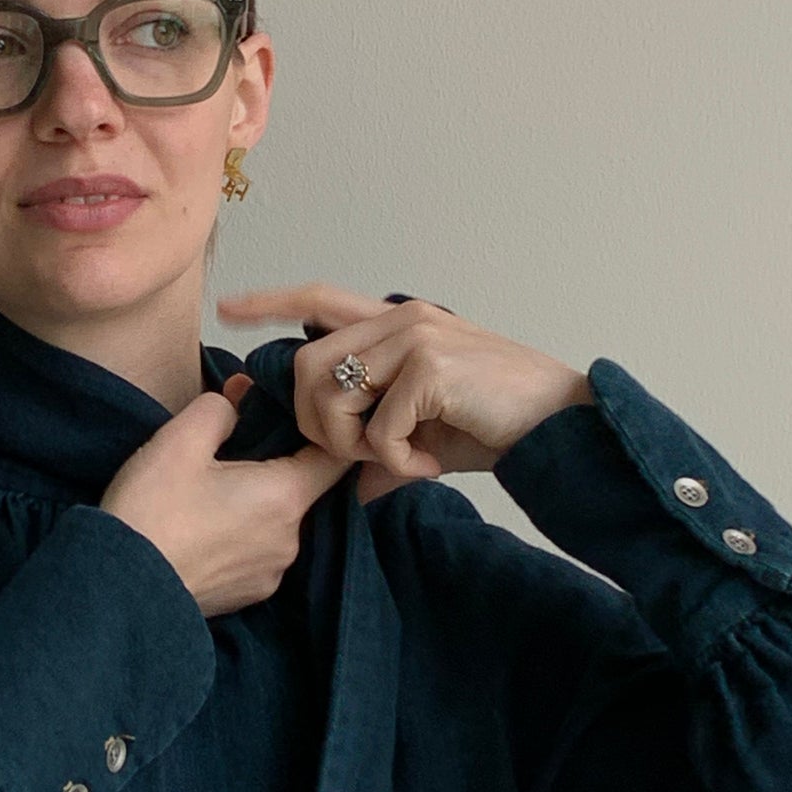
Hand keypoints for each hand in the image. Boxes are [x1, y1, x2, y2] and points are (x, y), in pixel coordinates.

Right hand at [99, 383, 353, 616]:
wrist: (119, 588)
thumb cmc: (150, 511)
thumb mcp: (179, 439)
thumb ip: (219, 408)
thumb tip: (236, 403)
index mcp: (284, 497)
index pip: (336, 459)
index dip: (322, 433)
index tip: (298, 418)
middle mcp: (290, 541)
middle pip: (303, 490)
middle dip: (275, 465)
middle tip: (232, 447)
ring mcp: (270, 575)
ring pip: (277, 523)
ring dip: (255, 503)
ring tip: (210, 491)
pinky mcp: (246, 596)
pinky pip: (257, 553)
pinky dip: (241, 536)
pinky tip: (204, 527)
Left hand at [215, 283, 593, 506]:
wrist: (563, 424)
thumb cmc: (500, 424)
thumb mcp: (430, 436)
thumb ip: (385, 449)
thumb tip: (353, 492)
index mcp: (398, 323)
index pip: (319, 298)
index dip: (271, 302)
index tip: (229, 310)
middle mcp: (401, 318)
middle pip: (305, 363)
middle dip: (313, 422)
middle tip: (358, 457)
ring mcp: (415, 337)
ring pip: (329, 394)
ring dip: (350, 444)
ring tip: (397, 461)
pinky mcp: (430, 367)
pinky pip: (375, 429)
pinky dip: (392, 462)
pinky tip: (426, 465)